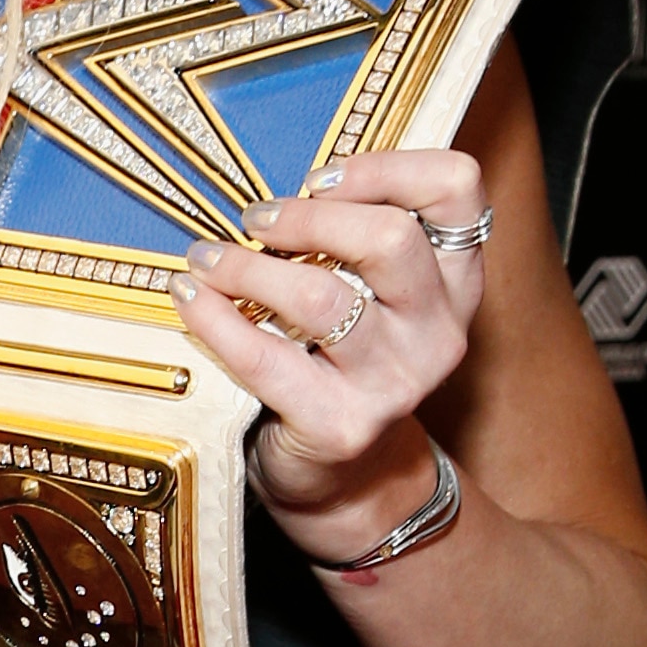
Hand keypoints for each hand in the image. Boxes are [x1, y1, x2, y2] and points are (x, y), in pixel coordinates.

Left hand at [175, 149, 486, 566]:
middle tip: (257, 220)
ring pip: (323, 296)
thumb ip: (355, 239)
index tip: (320, 178)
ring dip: (250, 268)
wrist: (345, 481)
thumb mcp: (374, 298)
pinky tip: (191, 297)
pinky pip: (265, 358)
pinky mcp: (340, 424)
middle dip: (309, 217)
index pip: (456, 188)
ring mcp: (393, 382)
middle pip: (390, 237)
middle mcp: (437, 329)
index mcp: (455, 281)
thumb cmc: (343, 365)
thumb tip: (282, 188)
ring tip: (207, 259)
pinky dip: (216, 319)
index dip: (387, 166)